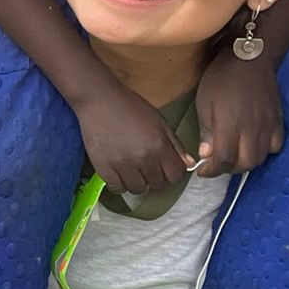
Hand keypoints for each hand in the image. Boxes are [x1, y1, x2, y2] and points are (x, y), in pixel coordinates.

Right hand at [73, 86, 189, 195]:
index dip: (173, 172)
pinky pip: (117, 188)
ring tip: (133, 169)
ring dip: (138, 182)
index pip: (176, 175)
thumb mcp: (159, 121)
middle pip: (158, 184)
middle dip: (156, 177)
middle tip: (147, 166)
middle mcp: (143, 158)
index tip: (165, 168)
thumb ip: (175, 144)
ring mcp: (122, 164)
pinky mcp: (104, 167)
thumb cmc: (130, 106)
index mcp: (159, 145)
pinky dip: (120, 184)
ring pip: (138, 189)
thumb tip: (189, 164)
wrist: (99, 99)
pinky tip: (120, 173)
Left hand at [193, 51, 284, 176]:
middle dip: (228, 168)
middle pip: (244, 164)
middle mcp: (252, 131)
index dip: (212, 170)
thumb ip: (207, 132)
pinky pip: (275, 146)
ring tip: (233, 156)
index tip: (202, 170)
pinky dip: (264, 152)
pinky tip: (253, 145)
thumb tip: (207, 156)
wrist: (249, 59)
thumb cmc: (221, 78)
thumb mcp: (204, 103)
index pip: (224, 160)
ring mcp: (268, 127)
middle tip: (217, 163)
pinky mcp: (278, 122)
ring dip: (245, 162)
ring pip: (260, 158)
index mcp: (230, 126)